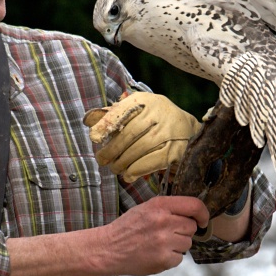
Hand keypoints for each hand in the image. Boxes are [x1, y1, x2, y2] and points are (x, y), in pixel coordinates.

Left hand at [83, 92, 200, 181]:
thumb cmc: (153, 121)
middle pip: (130, 132)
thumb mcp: (135, 112)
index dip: (107, 124)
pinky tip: (129, 174)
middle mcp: (159, 111)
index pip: (123, 110)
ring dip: (124, 161)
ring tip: (115, 168)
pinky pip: (155, 160)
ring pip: (141, 147)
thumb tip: (88, 121)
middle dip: (113, 149)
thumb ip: (112, 116)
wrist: (187, 129)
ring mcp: (170, 130)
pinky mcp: (177, 149)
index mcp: (145, 100)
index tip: (94, 137)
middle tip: (102, 160)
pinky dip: (139, 169)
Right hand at [105, 196, 208, 275]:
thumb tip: (193, 214)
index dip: (203, 213)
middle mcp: (164, 222)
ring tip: (159, 244)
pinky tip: (156, 254)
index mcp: (160, 205)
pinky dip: (170, 258)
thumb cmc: (128, 227)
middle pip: (191, 227)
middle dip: (184, 231)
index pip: (194, 205)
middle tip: (168, 234)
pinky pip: (179, 259)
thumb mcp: (146, 208)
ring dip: (177, 245)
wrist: (108, 248)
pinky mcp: (163, 260)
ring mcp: (164, 242)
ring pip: (187, 243)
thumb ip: (168, 209)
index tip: (203, 220)